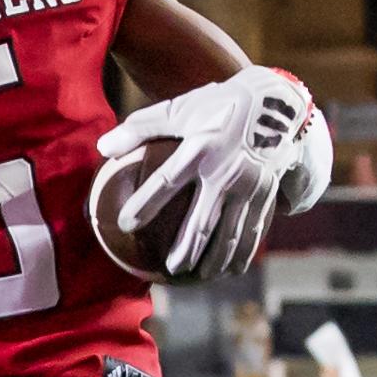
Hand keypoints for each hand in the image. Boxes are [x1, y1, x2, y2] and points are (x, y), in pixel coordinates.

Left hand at [95, 66, 314, 278]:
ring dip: (216, 258)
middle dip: (186, 248)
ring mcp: (249, 185)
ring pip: (231, 232)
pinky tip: (233, 270)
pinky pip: (254, 230)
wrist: (274, 101)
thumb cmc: (216, 105)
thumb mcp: (178, 109)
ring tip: (201, 276)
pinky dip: (243, 253)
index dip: (144, 204)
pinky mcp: (267, 193)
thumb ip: (139, 128)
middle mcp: (225, 171)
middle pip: (203, 220)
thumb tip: (102, 148)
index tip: (125, 224)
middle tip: (171, 268)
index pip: (166, 182)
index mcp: (200, 149)